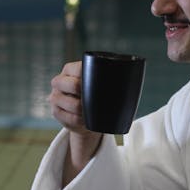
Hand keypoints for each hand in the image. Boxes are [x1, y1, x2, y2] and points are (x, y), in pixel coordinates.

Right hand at [50, 62, 103, 185]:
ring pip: (72, 104)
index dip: (90, 78)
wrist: (86, 117)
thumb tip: (134, 75)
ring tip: (95, 113)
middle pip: (73, 85)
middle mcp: (59, 81)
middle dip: (88, 95)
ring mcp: (55, 96)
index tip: (102, 86)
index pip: (79, 69)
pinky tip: (86, 121)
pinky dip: (80, 121)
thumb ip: (109, 78)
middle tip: (99, 100)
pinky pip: (69, 118)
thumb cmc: (98, 97)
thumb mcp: (101, 84)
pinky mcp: (55, 112)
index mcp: (70, 69)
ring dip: (85, 111)